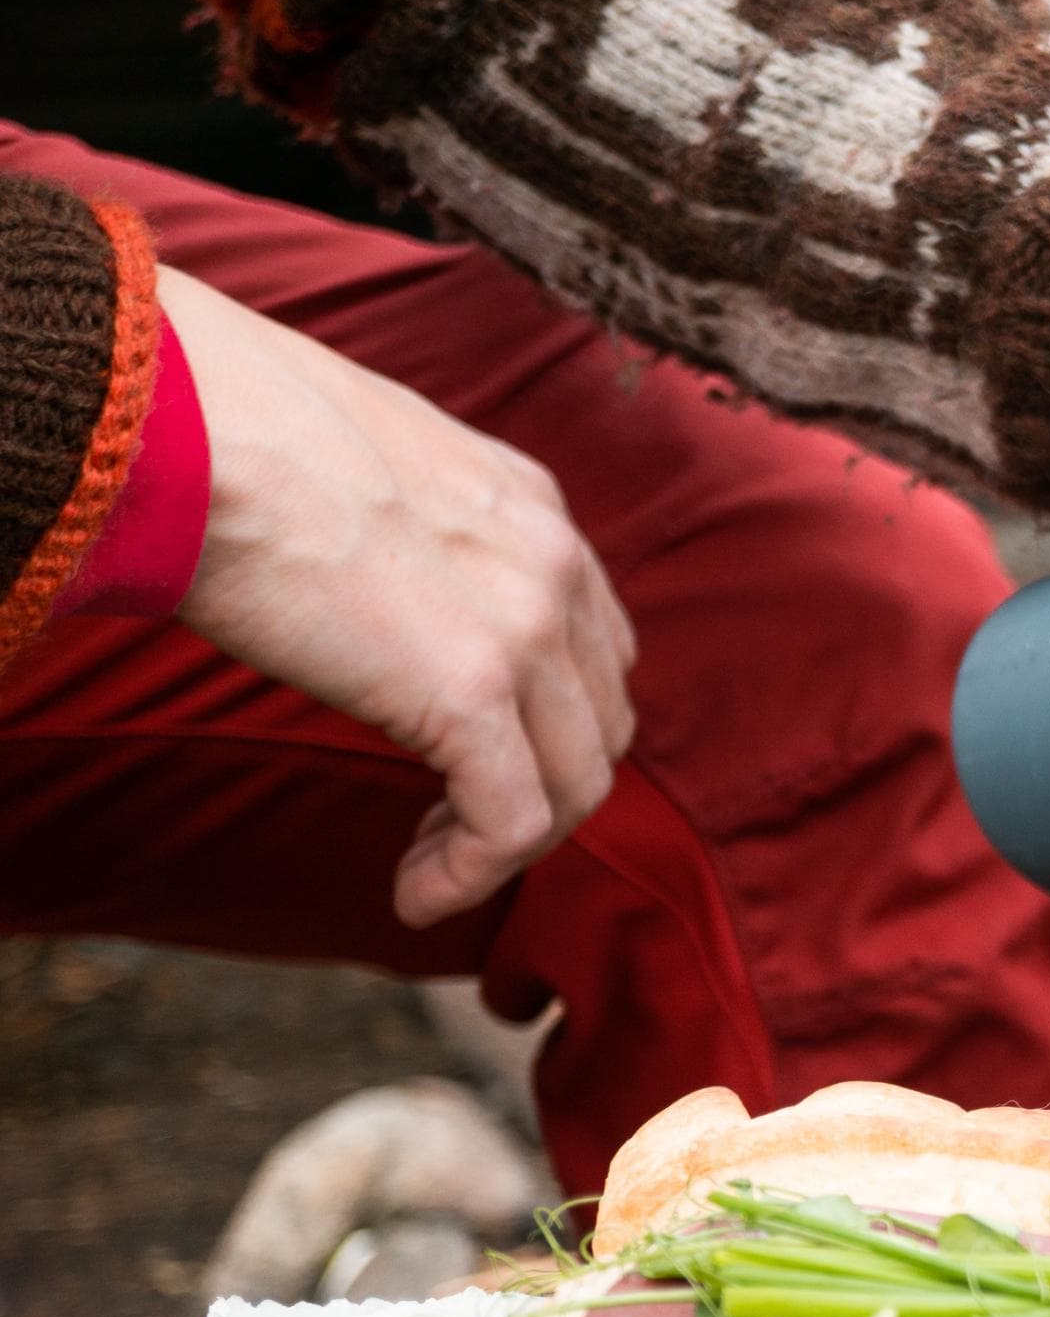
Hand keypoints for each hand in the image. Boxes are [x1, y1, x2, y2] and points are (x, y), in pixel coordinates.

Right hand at [162, 266, 635, 927]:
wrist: (181, 421)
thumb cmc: (225, 434)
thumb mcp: (364, 470)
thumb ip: (409, 531)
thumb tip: (364, 585)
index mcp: (530, 508)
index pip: (592, 644)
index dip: (550, 720)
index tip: (475, 757)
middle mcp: (553, 564)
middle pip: (600, 721)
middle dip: (544, 788)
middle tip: (454, 823)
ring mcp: (526, 628)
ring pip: (575, 782)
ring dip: (509, 843)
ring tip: (429, 868)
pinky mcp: (473, 692)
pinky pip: (512, 822)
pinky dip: (470, 874)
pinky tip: (414, 895)